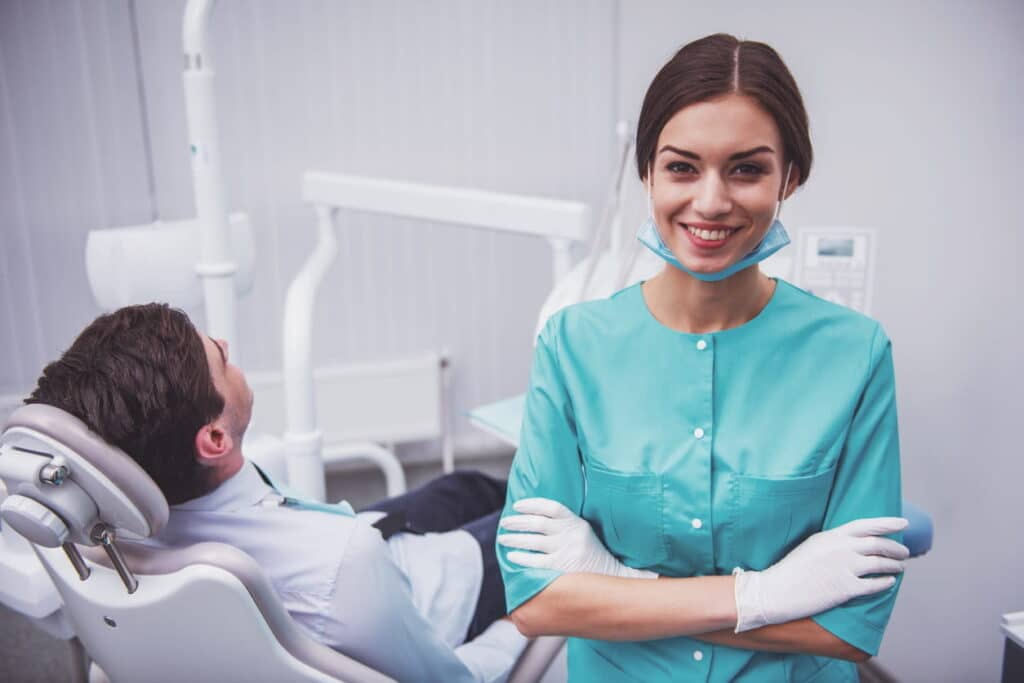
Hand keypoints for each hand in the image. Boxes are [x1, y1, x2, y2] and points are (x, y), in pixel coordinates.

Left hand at [498, 497, 657, 578]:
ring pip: (534, 540)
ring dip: (515, 538)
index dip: (532, 504)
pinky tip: (512, 556)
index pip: (551, 507)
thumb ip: (565, 525)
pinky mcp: (563, 567)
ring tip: (503, 538)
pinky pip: (536, 560)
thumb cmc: (592, 555)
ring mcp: (567, 550)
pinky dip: (521, 557)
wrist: (613, 578)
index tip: (517, 506)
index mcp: (577, 522)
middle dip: (518, 522)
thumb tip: (535, 518)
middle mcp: (572, 534)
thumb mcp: (584, 533)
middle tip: (504, 523)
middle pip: (538, 523)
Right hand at [734, 517, 909, 632]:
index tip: (903, 522)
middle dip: (896, 548)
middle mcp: (841, 549)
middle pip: (878, 544)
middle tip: (904, 552)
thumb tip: (855, 544)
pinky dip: (885, 582)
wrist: (776, 590)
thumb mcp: (812, 545)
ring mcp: (844, 568)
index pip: (866, 525)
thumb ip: (834, 542)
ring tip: (901, 567)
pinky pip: (873, 585)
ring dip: (895, 565)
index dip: (887, 523)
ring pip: (880, 564)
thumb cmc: (791, 569)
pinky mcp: (845, 589)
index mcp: (831, 535)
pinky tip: (890, 582)